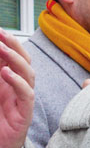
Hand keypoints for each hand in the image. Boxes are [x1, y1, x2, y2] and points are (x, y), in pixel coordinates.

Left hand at [0, 28, 34, 147]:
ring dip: (16, 60)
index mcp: (8, 82)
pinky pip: (26, 95)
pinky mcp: (24, 114)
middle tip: (2, 33)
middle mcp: (18, 88)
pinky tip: (6, 74)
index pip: (12, 58)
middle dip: (14, 45)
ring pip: (28, 74)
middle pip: (24, 61)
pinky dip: (18, 82)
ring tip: (1, 49)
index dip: (8, 43)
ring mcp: (23, 100)